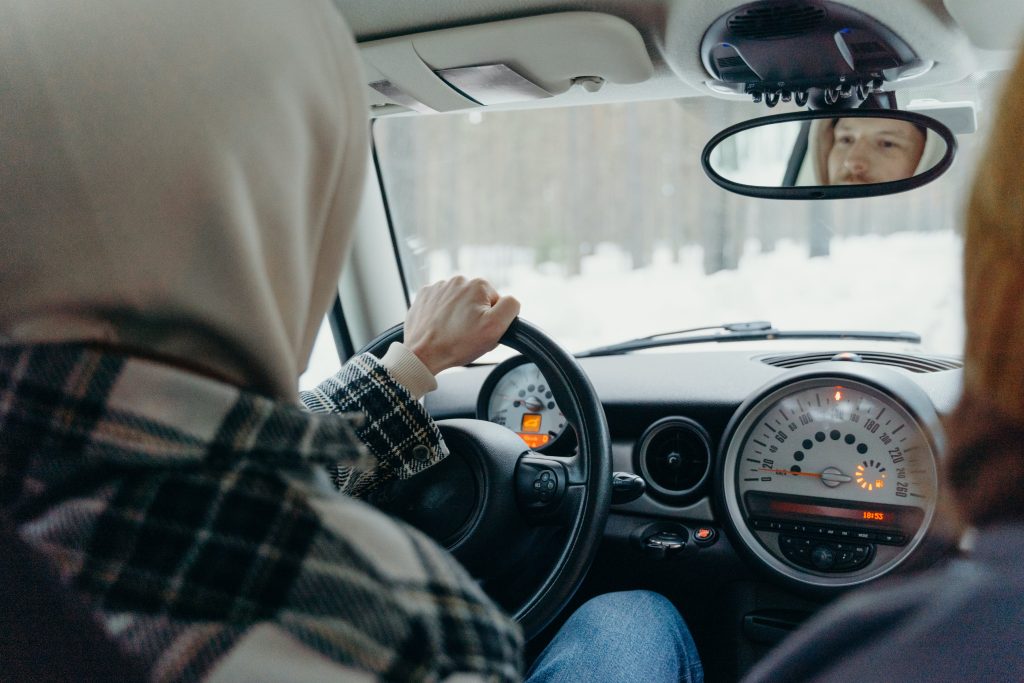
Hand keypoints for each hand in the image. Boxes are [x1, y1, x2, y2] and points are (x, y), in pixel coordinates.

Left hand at [404, 276, 519, 374]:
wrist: (422, 354)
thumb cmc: (458, 343)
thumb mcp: (495, 328)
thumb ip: (510, 307)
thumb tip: (511, 300)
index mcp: (478, 284)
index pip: (495, 303)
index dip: (491, 319)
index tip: (479, 330)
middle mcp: (458, 280)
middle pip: (476, 300)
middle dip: (474, 315)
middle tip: (466, 333)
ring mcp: (438, 287)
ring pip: (458, 302)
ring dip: (458, 314)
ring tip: (451, 331)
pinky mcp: (424, 295)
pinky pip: (441, 303)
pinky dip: (442, 314)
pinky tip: (440, 326)